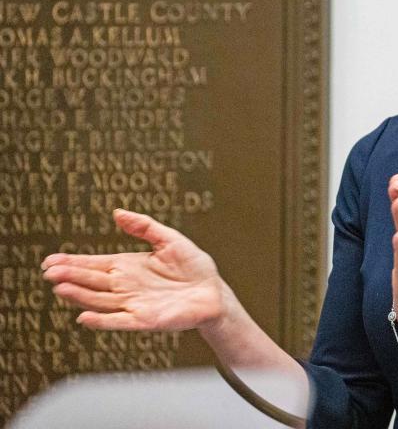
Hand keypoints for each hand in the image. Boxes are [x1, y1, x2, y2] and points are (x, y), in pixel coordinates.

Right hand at [41, 209, 224, 331]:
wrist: (213, 291)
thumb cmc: (193, 266)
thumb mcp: (169, 239)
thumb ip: (144, 227)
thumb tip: (117, 212)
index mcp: (128, 267)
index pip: (94, 264)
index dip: (72, 262)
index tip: (49, 260)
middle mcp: (125, 286)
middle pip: (92, 281)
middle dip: (70, 277)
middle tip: (48, 272)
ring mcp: (133, 304)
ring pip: (100, 301)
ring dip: (80, 296)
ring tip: (60, 288)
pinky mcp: (145, 320)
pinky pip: (119, 321)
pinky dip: (102, 321)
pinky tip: (84, 317)